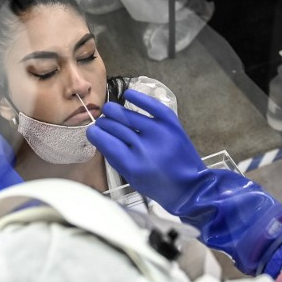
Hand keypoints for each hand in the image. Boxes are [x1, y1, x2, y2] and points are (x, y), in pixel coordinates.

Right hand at [86, 90, 205, 211]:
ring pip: (128, 115)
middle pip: (115, 127)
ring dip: (114, 111)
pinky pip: (152, 106)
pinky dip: (139, 98)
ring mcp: (159, 132)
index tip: (91, 131)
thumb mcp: (131, 178)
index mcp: (133, 164)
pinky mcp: (171, 124)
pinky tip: (128, 95)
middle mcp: (144, 147)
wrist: (190, 187)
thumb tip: (99, 137)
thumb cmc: (157, 186)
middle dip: (104, 123)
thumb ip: (114, 158)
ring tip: (109, 111)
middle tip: (101, 123)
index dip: (95, 133)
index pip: (106, 141)